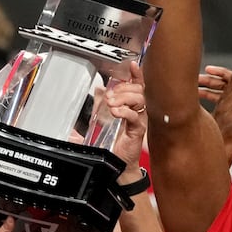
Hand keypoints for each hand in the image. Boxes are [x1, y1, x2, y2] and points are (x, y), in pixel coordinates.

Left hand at [105, 61, 146, 179]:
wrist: (117, 166)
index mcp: (131, 108)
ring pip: (139, 100)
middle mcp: (138, 113)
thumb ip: (96, 111)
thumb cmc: (113, 148)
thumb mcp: (99, 125)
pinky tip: (115, 112)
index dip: (136, 75)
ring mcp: (139, 121)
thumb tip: (92, 96)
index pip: (137, 87)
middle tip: (109, 95)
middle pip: (138, 90)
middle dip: (123, 88)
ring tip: (110, 103)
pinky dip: (125, 111)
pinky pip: (136, 116)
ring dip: (123, 97)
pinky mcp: (138, 131)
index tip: (132, 65)